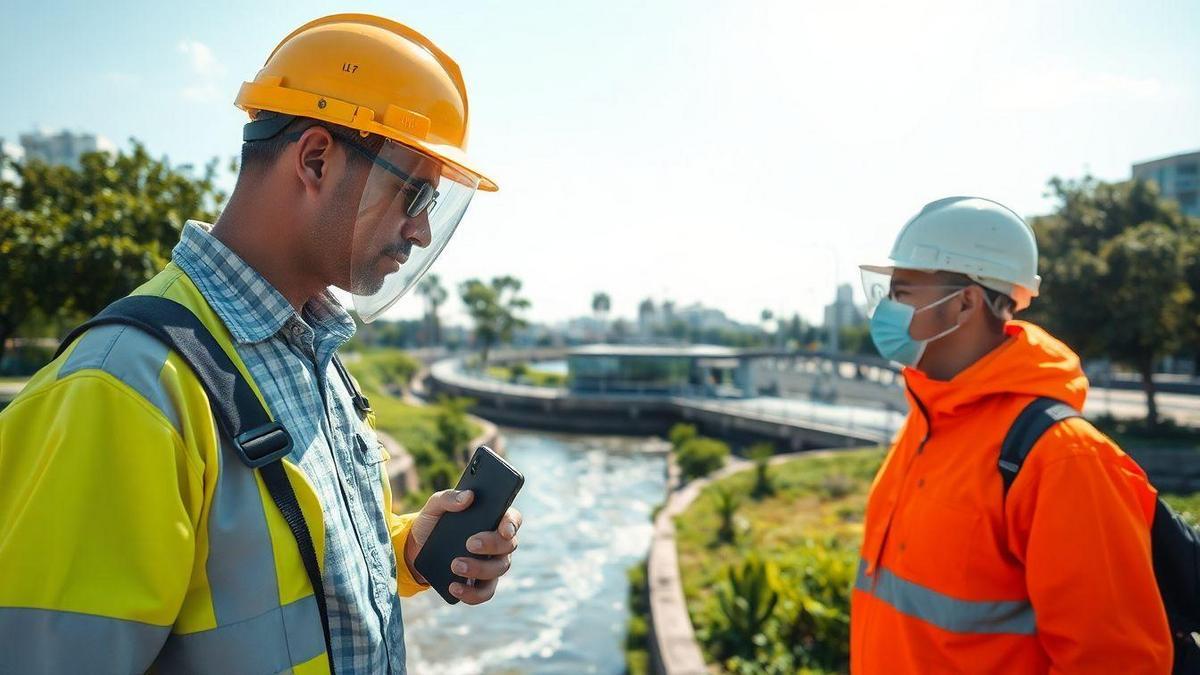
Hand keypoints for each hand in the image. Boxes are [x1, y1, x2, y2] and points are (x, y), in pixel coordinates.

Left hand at [404, 489, 522, 604]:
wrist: (416, 549)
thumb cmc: (432, 523)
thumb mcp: (435, 506)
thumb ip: (448, 497)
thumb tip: (467, 497)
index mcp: (491, 519)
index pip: (512, 519)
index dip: (512, 524)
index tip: (503, 529)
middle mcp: (497, 542)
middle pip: (508, 545)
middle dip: (491, 545)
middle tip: (469, 544)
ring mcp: (490, 563)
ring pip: (499, 569)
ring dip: (479, 569)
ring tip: (454, 565)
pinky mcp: (479, 583)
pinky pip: (485, 592)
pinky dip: (472, 593)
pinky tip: (454, 587)